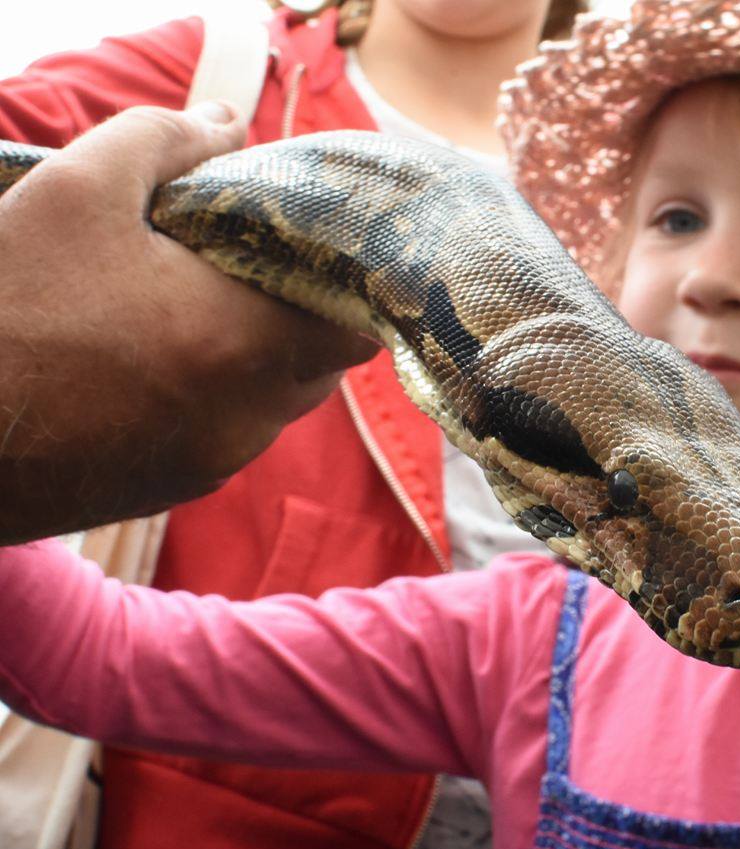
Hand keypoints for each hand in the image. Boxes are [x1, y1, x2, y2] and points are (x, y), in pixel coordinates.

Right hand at [0, 103, 377, 543]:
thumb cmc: (4, 306)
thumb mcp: (77, 191)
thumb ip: (165, 142)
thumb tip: (228, 123)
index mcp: (246, 344)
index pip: (358, 330)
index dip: (347, 287)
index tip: (310, 253)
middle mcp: (247, 417)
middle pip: (319, 365)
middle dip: (297, 316)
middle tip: (244, 271)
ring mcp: (212, 462)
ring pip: (274, 403)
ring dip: (253, 357)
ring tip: (186, 310)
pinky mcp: (174, 488)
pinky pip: (227, 434)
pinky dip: (213, 397)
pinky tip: (152, 362)